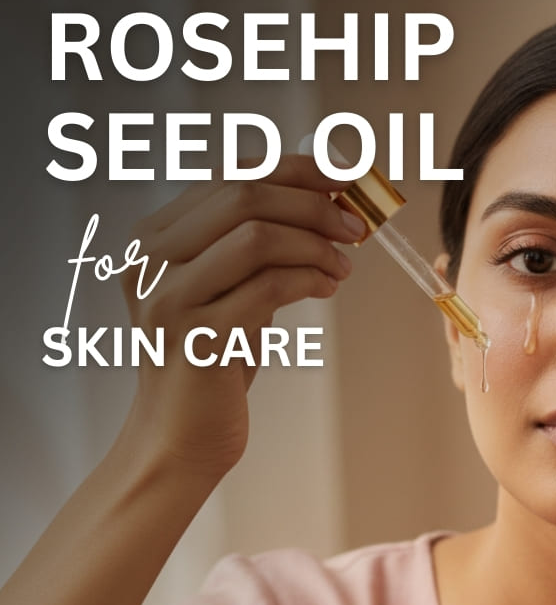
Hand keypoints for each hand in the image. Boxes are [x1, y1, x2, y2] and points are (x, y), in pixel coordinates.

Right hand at [120, 154, 366, 477]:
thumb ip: (254, 245)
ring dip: (315, 244)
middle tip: (356, 225)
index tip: (343, 178)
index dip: (293, 169)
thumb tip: (323, 196)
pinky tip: (328, 286)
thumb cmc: (212, 361)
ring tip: (344, 265)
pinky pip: (268, 287)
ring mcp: (168, 297)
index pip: (229, 175)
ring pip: (257, 237)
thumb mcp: (227, 291)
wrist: (181, 435)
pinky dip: (309, 278)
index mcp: (153, 238)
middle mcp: (150, 260)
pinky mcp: (196, 336)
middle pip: (244, 195)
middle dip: (312, 203)